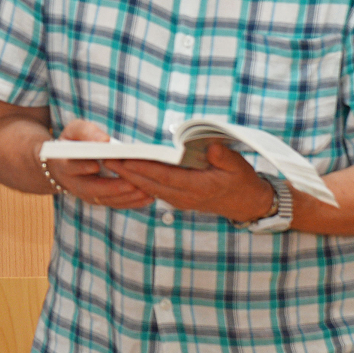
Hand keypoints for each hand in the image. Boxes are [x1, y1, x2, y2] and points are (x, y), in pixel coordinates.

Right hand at [41, 119, 154, 209]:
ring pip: (106, 200)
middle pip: (92, 190)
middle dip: (113, 188)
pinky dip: (132, 202)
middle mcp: (74, 183)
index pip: (71, 167)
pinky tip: (148, 197)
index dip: (82, 167)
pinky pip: (115, 204)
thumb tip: (104, 140)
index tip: (95, 165)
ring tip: (146, 191)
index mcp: (65, 164)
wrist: (66, 162)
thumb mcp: (75, 130)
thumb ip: (88, 132)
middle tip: (132, 184)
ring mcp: (87, 194)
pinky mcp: (100, 199)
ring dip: (126, 198)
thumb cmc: (74, 142)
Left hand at [106, 141, 275, 219]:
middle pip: (149, 183)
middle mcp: (184, 196)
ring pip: (148, 188)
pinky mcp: (178, 200)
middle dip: (126, 171)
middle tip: (106, 158)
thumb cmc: (242, 181)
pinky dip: (139, 181)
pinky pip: (154, 190)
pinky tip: (126, 171)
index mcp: (198, 187)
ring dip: (129, 176)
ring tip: (110, 162)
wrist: (247, 204)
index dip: (142, 168)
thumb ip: (223, 157)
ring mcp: (180, 200)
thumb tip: (210, 148)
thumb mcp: (238, 166)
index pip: (163, 176)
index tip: (124, 158)